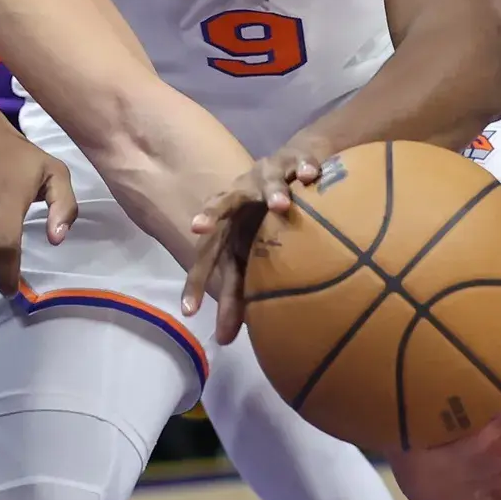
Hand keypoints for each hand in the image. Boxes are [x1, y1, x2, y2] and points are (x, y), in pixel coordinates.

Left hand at [184, 136, 334, 342]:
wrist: (296, 166)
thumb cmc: (268, 218)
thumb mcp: (253, 253)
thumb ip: (241, 290)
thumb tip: (229, 338)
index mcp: (229, 226)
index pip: (209, 256)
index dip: (197, 281)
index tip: (189, 311)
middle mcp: (241, 198)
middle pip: (221, 208)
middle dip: (210, 216)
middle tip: (198, 228)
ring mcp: (267, 176)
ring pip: (264, 183)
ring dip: (271, 192)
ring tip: (280, 204)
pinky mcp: (295, 161)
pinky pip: (300, 164)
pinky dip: (305, 169)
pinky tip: (311, 176)